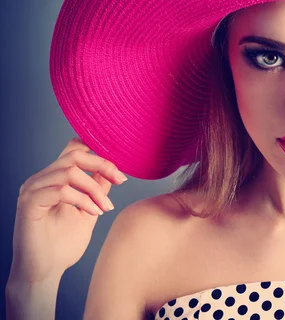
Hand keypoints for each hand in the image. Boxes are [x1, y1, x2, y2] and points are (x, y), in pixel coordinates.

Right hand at [9, 137, 126, 284]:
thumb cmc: (63, 245)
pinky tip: (94, 212)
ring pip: (69, 172)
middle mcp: (40, 179)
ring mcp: (32, 190)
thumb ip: (97, 190)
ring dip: (94, 189)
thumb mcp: (88, 211)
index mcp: (53, 178)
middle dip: (102, 165)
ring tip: (105, 207)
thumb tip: (113, 172)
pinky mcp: (29, 204)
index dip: (99, 152)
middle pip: (74, 154)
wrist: (44, 272)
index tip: (120, 171)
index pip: (74, 148)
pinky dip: (82, 200)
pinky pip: (60, 191)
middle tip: (121, 180)